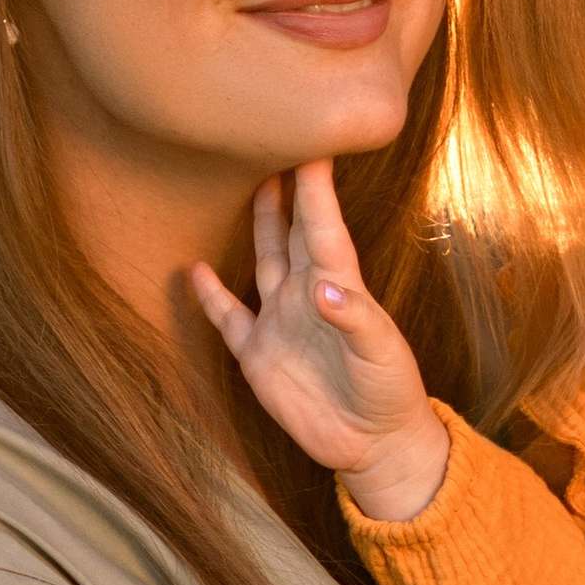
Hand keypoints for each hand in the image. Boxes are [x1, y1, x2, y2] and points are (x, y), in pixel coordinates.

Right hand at [189, 159, 450, 521]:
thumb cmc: (390, 392)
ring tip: (247, 183)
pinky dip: (210, 296)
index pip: (323, 227)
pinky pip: (228, 318)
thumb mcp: (381, 356)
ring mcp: (279, 322)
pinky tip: (194, 269)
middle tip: (274, 141)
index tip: (311, 143)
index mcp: (341, 288)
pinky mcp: (258, 355)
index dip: (316, 187)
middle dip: (284, 190)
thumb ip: (354, 320)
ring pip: (263, 261)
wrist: (373, 444)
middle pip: (290, 232)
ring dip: (256, 226)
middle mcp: (306, 295)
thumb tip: (322, 291)